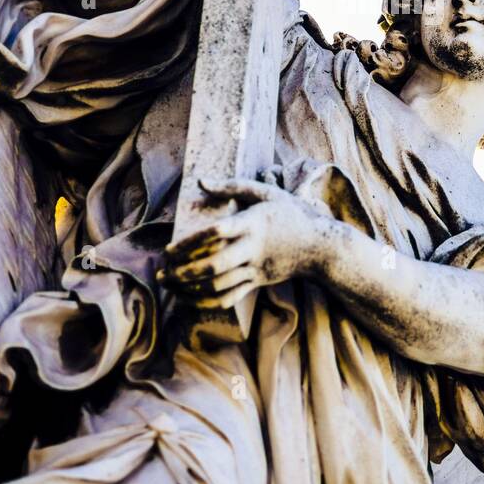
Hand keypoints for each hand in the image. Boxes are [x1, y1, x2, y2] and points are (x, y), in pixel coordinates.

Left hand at [161, 179, 329, 310]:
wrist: (321, 246)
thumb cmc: (292, 214)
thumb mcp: (266, 193)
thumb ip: (233, 186)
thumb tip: (202, 181)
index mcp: (253, 223)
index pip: (216, 233)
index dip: (190, 243)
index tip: (169, 249)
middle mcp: (253, 248)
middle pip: (214, 266)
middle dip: (184, 272)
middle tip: (162, 272)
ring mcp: (256, 269)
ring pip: (218, 286)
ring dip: (190, 289)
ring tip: (169, 284)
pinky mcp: (259, 283)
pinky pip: (229, 298)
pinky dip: (206, 302)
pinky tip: (189, 298)